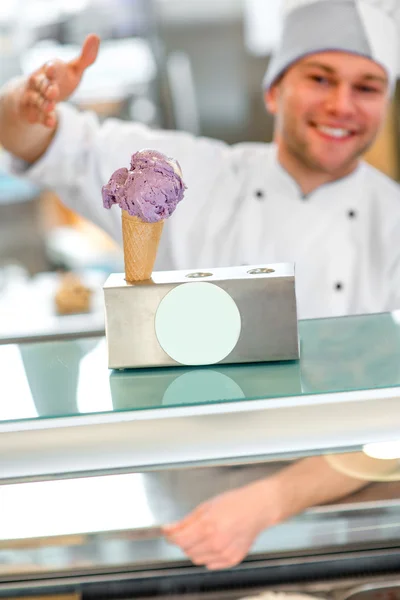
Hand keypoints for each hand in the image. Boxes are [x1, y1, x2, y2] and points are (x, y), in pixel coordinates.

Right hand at [19, 34, 99, 127]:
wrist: (36, 94)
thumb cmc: (59, 80)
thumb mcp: (73, 70)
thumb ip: (85, 58)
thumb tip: (95, 36)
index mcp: (51, 69)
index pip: (50, 67)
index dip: (51, 68)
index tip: (51, 68)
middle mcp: (40, 81)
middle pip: (41, 83)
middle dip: (47, 87)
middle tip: (54, 91)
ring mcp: (35, 96)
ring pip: (37, 100)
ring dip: (44, 103)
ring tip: (52, 106)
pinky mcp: (33, 111)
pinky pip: (38, 115)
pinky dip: (44, 118)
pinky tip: (51, 123)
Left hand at [162, 480, 278, 569]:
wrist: (257, 509)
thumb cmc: (234, 503)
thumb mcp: (205, 506)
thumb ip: (185, 521)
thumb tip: (168, 529)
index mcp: (207, 526)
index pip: (179, 540)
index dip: (171, 536)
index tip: (169, 532)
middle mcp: (216, 542)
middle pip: (186, 550)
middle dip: (184, 541)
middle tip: (191, 529)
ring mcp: (224, 553)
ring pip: (197, 559)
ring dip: (195, 549)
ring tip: (205, 534)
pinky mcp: (232, 560)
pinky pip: (210, 564)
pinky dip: (208, 556)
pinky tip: (215, 542)